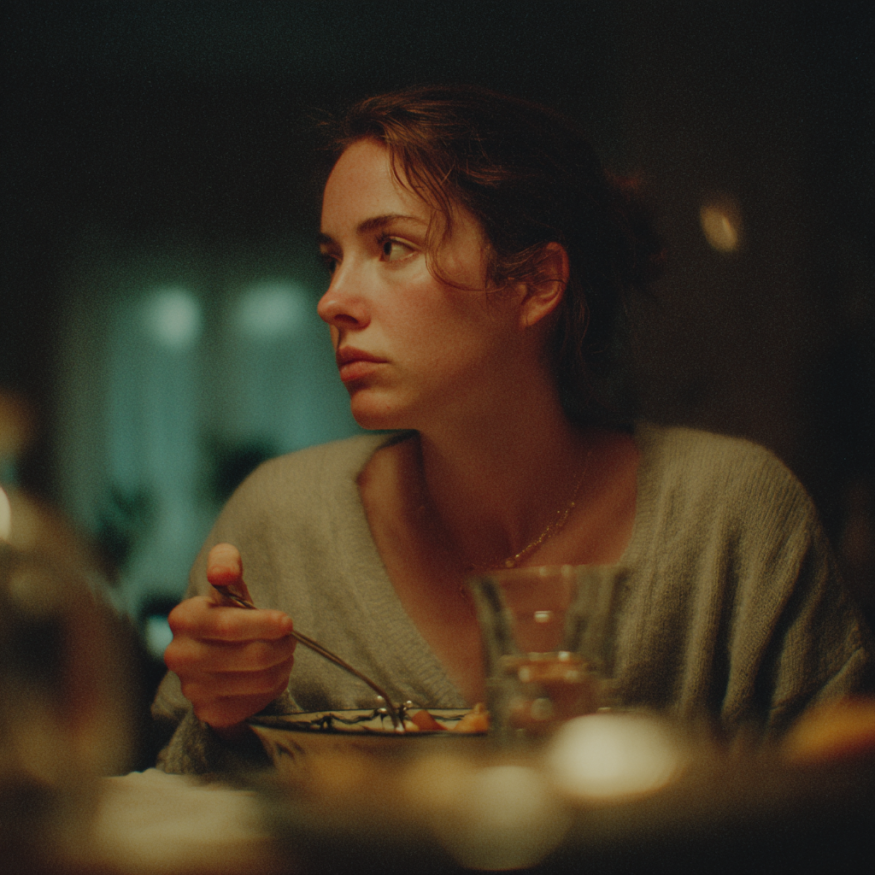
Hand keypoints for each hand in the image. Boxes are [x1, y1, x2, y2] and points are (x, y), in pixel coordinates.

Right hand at [164, 543, 296, 733]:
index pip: (228, 625)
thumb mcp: (227, 587)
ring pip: (258, 679)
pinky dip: (274, 686)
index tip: (287, 622)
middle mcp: (180, 655)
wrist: (216, 662)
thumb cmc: (228, 615)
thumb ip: (226, 563)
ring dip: (282, 665)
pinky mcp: (208, 711)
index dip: (263, 624)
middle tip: (291, 640)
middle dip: (282, 647)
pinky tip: (271, 674)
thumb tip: (223, 571)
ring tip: (285, 655)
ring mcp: (191, 687)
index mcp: (183, 618)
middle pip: (250, 656)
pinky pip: (256, 701)